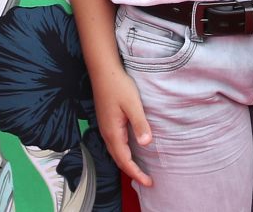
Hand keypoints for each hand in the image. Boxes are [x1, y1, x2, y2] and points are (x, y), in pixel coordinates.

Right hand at [90, 64, 154, 187]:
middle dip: (132, 172)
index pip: (125, 160)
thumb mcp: (133, 104)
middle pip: (119, 160)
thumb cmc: (118, 84)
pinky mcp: (107, 121)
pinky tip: (131, 150)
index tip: (148, 182)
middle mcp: (107, 133)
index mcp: (113, 132)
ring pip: (116, 152)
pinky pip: (115, 144)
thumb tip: (146, 144)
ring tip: (140, 170)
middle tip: (147, 181)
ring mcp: (105, 127)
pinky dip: (123, 153)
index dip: (136, 173)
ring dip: (127, 163)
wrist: (103, 70)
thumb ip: (139, 124)